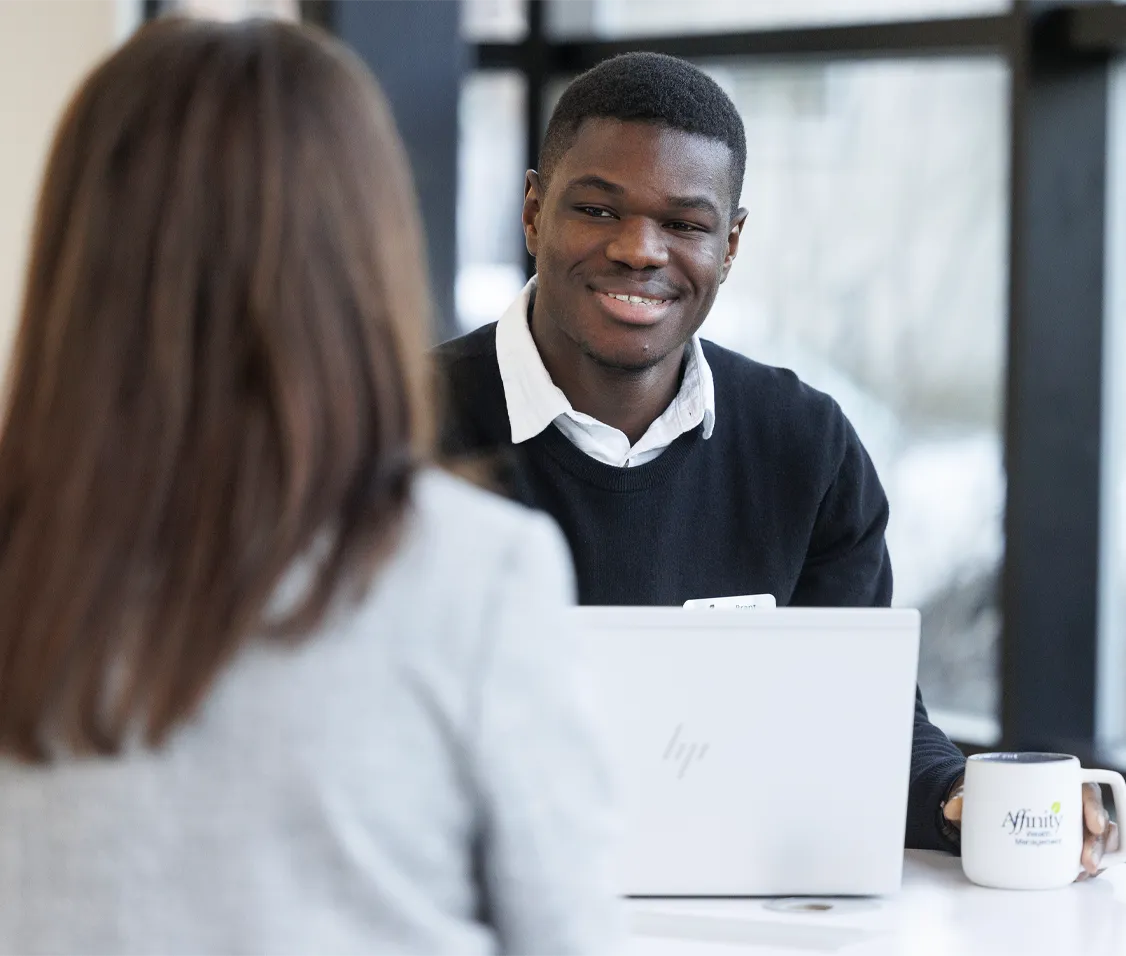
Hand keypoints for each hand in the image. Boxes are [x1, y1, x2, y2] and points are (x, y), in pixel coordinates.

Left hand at [942, 777, 1119, 878]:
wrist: (980, 809)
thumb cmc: (985, 795)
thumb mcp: (975, 794)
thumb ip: (964, 799)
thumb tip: (951, 808)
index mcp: (1051, 782)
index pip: (1083, 788)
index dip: (1094, 804)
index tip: (1093, 823)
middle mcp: (1065, 803)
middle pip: (1095, 817)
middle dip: (1097, 841)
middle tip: (1086, 860)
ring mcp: (1067, 825)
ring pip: (1095, 838)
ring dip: (1096, 855)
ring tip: (1083, 870)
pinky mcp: (1063, 846)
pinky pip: (1084, 854)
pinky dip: (1088, 864)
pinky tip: (1079, 874)